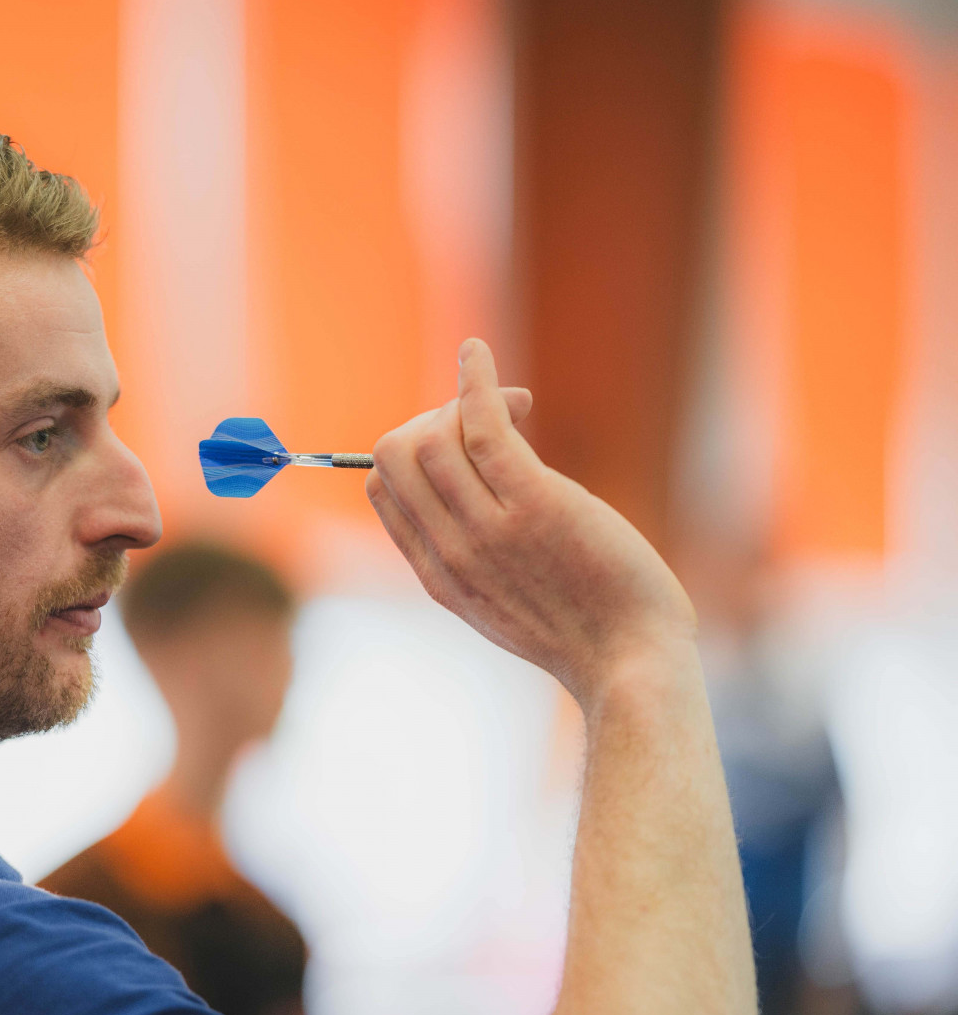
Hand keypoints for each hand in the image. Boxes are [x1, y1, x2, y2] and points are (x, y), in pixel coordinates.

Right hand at [365, 339, 695, 709]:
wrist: (631, 661)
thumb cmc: (583, 627)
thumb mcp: (504, 600)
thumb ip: (476, 555)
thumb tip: (473, 491)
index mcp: (437, 575)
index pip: (382, 490)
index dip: (412, 452)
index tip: (465, 447)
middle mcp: (450, 550)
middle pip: (394, 455)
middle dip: (432, 419)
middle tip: (495, 420)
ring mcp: (488, 528)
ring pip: (430, 438)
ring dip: (464, 398)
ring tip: (517, 399)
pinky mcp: (534, 504)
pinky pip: (481, 424)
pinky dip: (474, 379)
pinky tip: (476, 354)